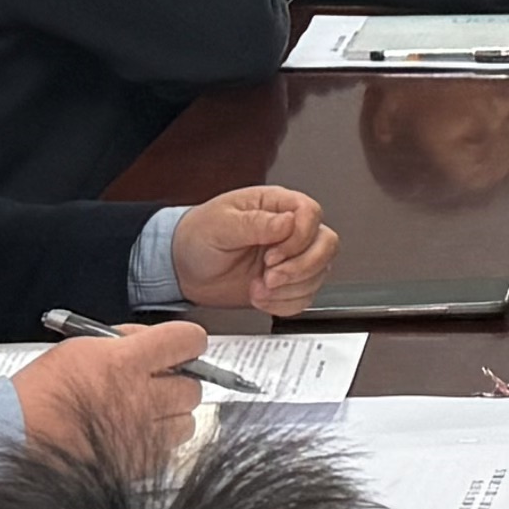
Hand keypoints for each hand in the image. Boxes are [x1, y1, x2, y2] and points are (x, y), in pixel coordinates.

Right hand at [8, 318, 207, 470]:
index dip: (189, 341)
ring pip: (187, 423)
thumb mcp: (79, 347)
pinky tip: (136, 436)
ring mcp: (140, 436)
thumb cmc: (40, 391)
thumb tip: (151, 340)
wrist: (14, 434)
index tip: (183, 346)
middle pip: (193, 387)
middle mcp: (140, 398)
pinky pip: (168, 453)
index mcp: (126, 362)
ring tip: (146, 413)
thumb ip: (123, 341)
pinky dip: (159, 444)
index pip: (188, 341)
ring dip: (173, 416)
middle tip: (159, 382)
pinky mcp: (135, 467)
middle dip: (179, 381)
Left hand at [162, 187, 338, 314]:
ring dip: (290, 288)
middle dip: (300, 267)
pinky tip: (262, 298)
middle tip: (270, 277)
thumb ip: (255, 223)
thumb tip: (287, 222)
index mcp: (276, 205)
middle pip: (326, 244)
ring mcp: (291, 257)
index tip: (271, 256)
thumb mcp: (220, 225)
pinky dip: (286, 303)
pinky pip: (306, 296)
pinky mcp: (287, 283)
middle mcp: (289, 230)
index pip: (311, 214)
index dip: (298, 238)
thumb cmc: (197, 236)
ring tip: (259, 288)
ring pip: (320, 272)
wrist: (183, 268)